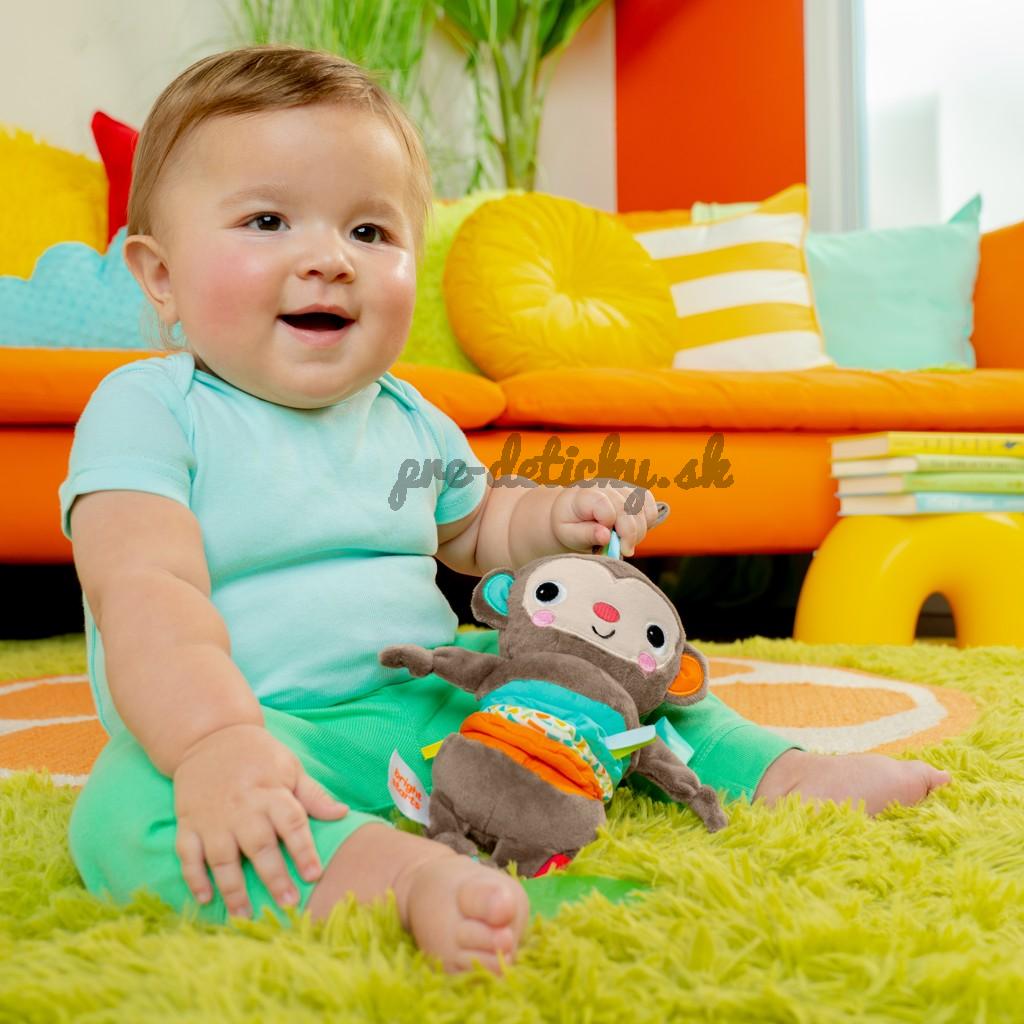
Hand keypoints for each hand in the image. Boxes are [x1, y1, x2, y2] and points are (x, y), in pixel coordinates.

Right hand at [172, 723, 347, 916]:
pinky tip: (205, 899)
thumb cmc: (258, 755)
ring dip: (234, 889)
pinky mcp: (188, 823)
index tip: (315, 874)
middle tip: (289, 905)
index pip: (291, 824)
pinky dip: (194, 878)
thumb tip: (343, 814)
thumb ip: (313, 795)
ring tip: (246, 917)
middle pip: (259, 846)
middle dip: (275, 877)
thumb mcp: (290, 767)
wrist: (210, 736)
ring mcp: (212, 818)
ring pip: (223, 858)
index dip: (304, 850)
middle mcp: (242, 808)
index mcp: (271, 792)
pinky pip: (188, 855)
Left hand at [550, 480, 659, 556]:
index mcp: (585, 493)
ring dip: (638, 532)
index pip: (605, 504)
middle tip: (622, 551)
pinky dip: (647, 524)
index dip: (610, 524)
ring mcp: (622, 487)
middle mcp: (606, 486)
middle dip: (629, 535)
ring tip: (624, 543)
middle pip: (628, 508)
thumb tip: (605, 536)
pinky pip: (651, 508)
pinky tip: (632, 532)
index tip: (607, 541)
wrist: (572, 512)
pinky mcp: (634, 493)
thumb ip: (585, 534)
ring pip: (642, 509)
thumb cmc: (569, 524)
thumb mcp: (568, 534)